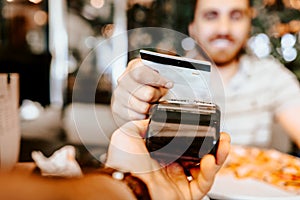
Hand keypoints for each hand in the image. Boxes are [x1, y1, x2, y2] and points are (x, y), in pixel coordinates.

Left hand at [105, 120, 230, 199]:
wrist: (127, 185)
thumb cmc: (123, 163)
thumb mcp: (127, 134)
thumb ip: (141, 124)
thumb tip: (151, 119)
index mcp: (159, 155)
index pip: (183, 145)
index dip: (197, 136)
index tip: (205, 127)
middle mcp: (170, 168)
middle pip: (198, 156)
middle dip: (212, 145)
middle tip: (221, 136)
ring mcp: (178, 182)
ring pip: (205, 170)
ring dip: (217, 156)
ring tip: (223, 144)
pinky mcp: (185, 195)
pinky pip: (204, 184)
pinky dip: (211, 172)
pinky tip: (210, 159)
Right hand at [111, 59, 172, 125]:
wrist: (134, 94)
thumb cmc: (149, 83)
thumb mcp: (158, 74)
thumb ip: (164, 74)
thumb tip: (169, 83)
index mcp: (134, 66)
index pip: (141, 73)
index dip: (157, 80)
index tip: (169, 84)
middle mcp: (124, 79)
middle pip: (146, 93)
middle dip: (156, 96)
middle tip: (158, 95)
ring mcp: (119, 94)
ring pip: (142, 107)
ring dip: (150, 107)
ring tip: (151, 103)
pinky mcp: (118, 108)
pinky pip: (136, 116)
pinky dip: (143, 115)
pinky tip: (144, 110)